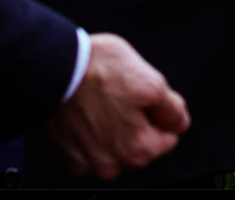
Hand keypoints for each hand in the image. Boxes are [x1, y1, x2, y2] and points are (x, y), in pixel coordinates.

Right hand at [45, 33, 189, 179]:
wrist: (54, 67)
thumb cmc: (100, 71)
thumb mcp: (152, 82)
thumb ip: (173, 109)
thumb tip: (180, 123)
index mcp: (137, 151)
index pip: (168, 138)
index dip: (160, 113)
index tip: (144, 98)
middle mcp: (110, 166)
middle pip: (140, 143)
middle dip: (137, 121)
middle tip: (121, 95)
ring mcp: (85, 162)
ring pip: (114, 144)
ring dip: (113, 126)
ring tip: (101, 100)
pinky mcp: (65, 153)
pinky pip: (88, 145)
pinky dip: (89, 130)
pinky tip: (85, 110)